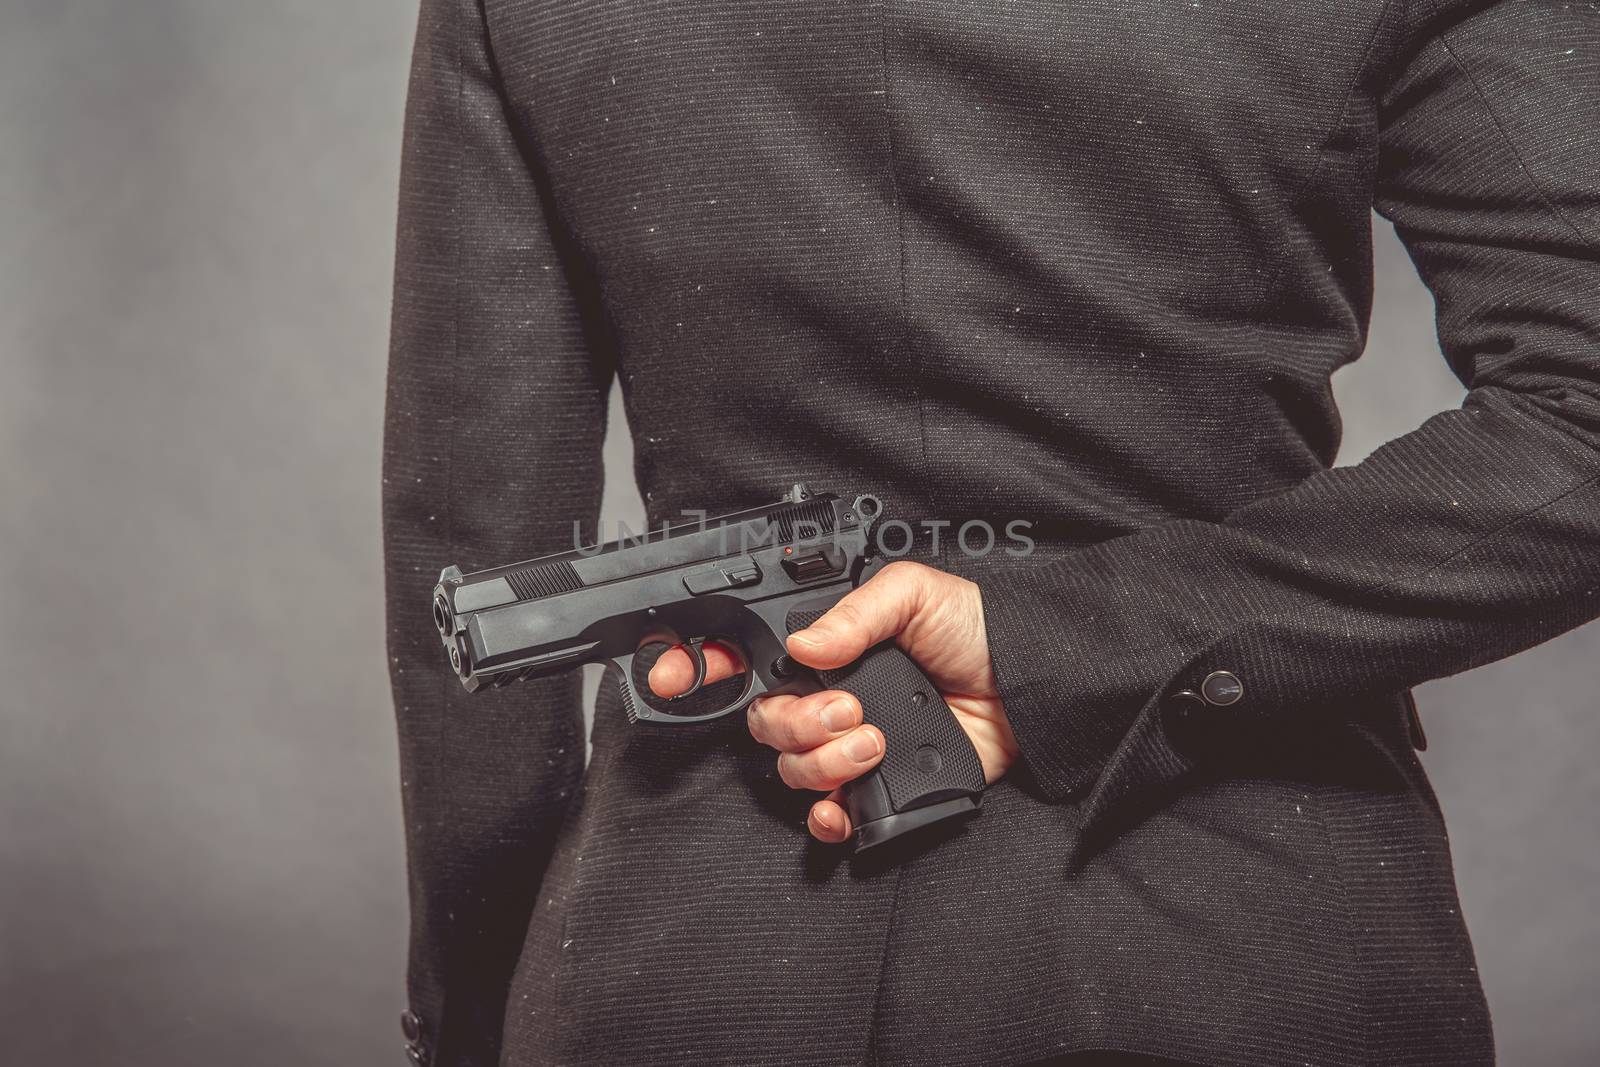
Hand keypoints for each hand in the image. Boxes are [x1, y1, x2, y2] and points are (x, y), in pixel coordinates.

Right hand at [647, 560, 1018, 843]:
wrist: (1033, 686)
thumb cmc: (978, 630)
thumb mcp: (914, 593)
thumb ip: (854, 613)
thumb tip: (803, 644)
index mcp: (829, 650)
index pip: (750, 660)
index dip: (705, 668)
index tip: (681, 676)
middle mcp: (830, 699)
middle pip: (765, 725)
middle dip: (793, 724)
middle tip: (845, 713)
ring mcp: (852, 747)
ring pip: (792, 770)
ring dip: (821, 763)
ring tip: (873, 742)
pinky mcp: (882, 788)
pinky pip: (830, 815)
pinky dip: (827, 817)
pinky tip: (844, 805)